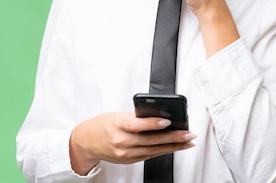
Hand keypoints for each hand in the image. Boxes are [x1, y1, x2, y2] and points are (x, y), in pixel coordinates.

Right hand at [69, 112, 195, 174]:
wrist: (87, 142)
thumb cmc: (103, 125)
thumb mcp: (117, 115)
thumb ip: (136, 117)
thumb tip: (159, 116)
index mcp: (117, 125)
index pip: (137, 124)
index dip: (153, 123)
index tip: (168, 121)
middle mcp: (122, 141)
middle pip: (151, 140)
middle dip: (173, 137)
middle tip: (188, 133)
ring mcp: (126, 153)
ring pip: (154, 149)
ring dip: (173, 146)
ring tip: (188, 141)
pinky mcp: (130, 160)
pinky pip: (150, 155)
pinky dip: (164, 150)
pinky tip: (175, 147)